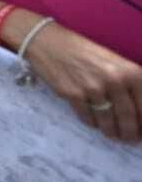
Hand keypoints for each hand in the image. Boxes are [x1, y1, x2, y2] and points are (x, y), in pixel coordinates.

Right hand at [23, 21, 141, 142]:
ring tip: (112, 134)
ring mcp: (93, 88)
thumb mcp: (114, 63)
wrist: (49, 42)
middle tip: (129, 139)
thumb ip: (129, 85)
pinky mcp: (73, 94)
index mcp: (130, 72)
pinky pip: (88, 118)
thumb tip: (137, 113)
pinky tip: (93, 121)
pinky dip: (92, 123)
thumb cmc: (84, 51)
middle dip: (129, 133)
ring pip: (108, 121)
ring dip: (111, 131)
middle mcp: (115, 80)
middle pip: (128, 118)